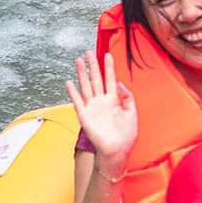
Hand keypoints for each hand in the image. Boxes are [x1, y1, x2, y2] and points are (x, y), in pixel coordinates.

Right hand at [66, 51, 137, 172]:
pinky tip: (69, 82)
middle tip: (88, 52)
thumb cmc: (126, 135)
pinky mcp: (85, 116)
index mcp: (114, 100)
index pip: (110, 79)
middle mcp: (102, 101)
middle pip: (96, 79)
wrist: (117, 151)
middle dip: (92, 65)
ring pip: (86, 86)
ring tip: (78, 60)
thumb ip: (127, 97)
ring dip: (81, 73)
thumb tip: (120, 83)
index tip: (107, 54)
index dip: (109, 67)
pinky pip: (78, 102)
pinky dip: (73, 92)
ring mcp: (92, 108)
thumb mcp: (132, 113)